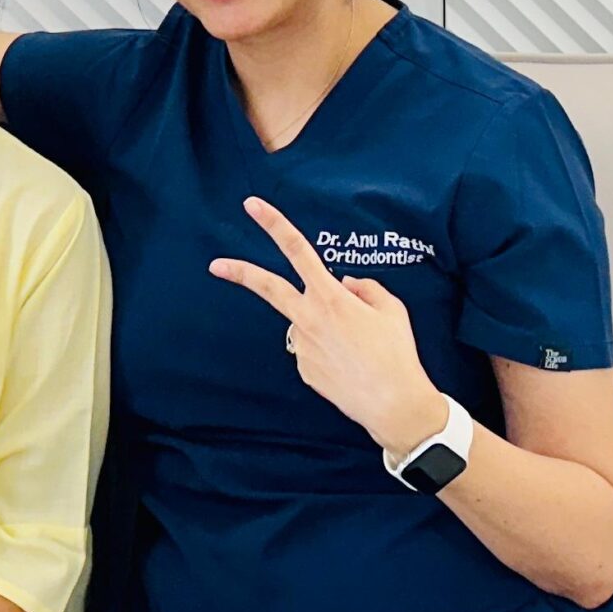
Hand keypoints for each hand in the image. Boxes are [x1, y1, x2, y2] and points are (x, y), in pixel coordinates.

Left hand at [211, 196, 442, 455]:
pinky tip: (348, 364)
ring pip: (303, 322)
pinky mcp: (304, 370)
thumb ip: (365, 288)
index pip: (298, 250)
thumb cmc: (396, 354)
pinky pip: (311, 349)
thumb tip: (346, 285)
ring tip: (356, 347)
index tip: (252, 207)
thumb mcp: (391, 309)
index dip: (274, 224)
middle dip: (240, 273)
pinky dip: (327, 350)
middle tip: (215, 265)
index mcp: (330, 297)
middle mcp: (309, 319)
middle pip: (269, 288)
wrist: (393, 404)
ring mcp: (303, 347)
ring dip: (320, 324)